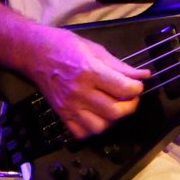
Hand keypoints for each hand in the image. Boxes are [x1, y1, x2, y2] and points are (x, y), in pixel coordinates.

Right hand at [25, 25, 150, 138]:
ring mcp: (69, 106)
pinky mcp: (61, 115)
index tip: (137, 85)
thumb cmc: (66, 46)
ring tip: (113, 107)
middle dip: (130, 106)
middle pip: (114, 111)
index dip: (137, 88)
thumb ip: (120, 66)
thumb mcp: (96, 50)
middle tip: (130, 98)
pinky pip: (82, 133)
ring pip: (100, 127)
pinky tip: (97, 115)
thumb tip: (143, 76)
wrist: (35, 53)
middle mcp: (79, 92)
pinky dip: (93, 128)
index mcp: (89, 71)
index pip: (123, 88)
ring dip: (112, 119)